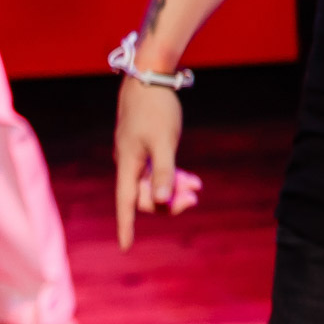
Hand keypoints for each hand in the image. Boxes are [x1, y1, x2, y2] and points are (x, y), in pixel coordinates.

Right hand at [114, 76, 183, 249]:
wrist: (149, 77)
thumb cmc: (155, 108)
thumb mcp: (164, 141)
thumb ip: (163, 171)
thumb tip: (161, 200)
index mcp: (128, 164)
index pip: (125, 202)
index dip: (127, 225)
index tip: (125, 246)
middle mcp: (128, 162)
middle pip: (144, 195)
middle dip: (168, 202)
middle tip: (194, 199)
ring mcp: (137, 154)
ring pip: (153, 182)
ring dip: (174, 188)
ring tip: (197, 188)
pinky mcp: (146, 144)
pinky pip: (157, 169)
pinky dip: (173, 175)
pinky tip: (192, 178)